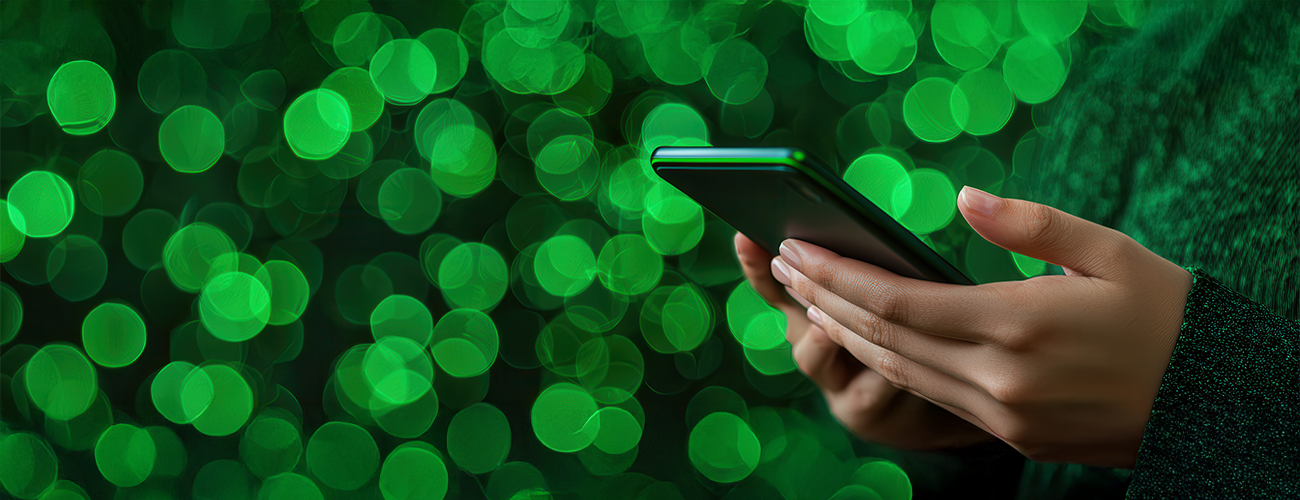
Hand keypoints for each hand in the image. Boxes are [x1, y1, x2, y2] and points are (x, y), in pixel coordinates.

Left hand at [770, 187, 1191, 467]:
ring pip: (902, 374)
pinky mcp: (1014, 437)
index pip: (898, 302)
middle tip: (785, 266)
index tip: (796, 251)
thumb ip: (1028, 224)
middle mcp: (1001, 378)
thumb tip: (962, 197)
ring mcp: (1005, 415)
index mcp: (1019, 323)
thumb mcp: (1109, 251)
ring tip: (808, 301)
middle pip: (886, 339)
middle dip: (825, 302)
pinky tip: (869, 340)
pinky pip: (935, 398)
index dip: (838, 278)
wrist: (1215, 402)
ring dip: (848, 336)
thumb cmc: (1166, 313)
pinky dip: (892, 366)